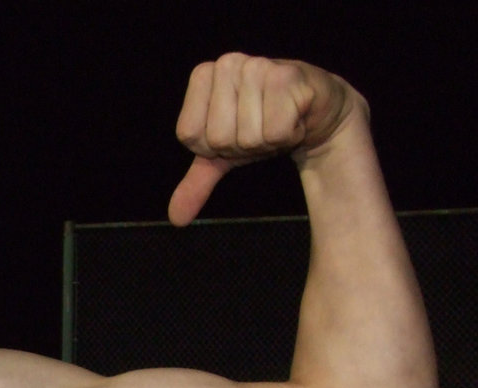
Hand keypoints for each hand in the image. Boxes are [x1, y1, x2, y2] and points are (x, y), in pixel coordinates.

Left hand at [167, 54, 361, 226]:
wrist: (316, 114)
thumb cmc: (263, 127)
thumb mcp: (224, 155)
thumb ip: (197, 182)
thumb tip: (176, 219)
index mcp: (203, 76)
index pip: (190, 135)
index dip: (215, 146)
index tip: (235, 130)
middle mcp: (228, 64)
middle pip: (218, 138)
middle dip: (242, 145)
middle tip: (260, 126)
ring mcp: (257, 66)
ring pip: (248, 137)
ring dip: (267, 141)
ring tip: (277, 120)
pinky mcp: (287, 76)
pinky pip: (275, 132)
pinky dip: (288, 134)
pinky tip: (295, 116)